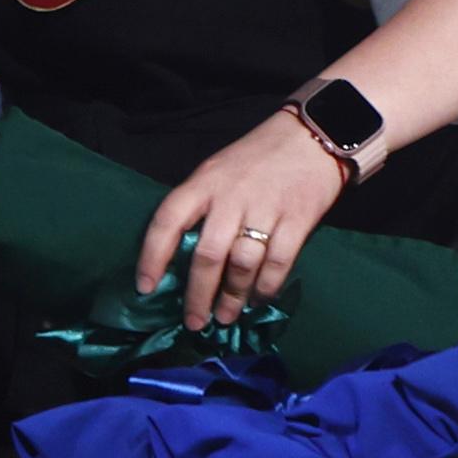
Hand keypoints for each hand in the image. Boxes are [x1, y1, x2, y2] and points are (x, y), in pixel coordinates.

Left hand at [138, 111, 348, 329]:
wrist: (313, 135)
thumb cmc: (258, 157)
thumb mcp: (218, 169)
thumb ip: (201, 205)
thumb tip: (182, 256)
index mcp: (205, 182)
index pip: (168, 219)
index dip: (152, 256)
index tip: (145, 287)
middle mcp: (232, 197)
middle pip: (207, 254)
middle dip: (198, 295)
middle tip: (194, 322)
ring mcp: (266, 208)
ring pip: (242, 264)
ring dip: (232, 297)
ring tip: (225, 317)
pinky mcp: (298, 219)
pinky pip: (278, 263)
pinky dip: (266, 288)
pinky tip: (258, 299)